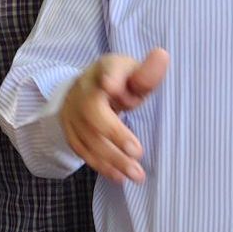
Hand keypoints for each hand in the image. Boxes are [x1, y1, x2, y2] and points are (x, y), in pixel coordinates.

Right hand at [60, 49, 168, 182]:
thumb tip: (162, 55)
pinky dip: (101, 165)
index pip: (107, 69)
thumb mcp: (134, 73)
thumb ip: (147, 72)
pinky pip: (83, 151)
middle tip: (137, 152)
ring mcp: (73, 112)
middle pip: (93, 112)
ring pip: (88, 137)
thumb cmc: (119, 82)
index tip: (113, 86)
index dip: (110, 77)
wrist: (86, 90)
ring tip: (136, 174)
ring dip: (112, 158)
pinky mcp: (70, 131)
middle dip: (114, 133)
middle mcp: (84, 90)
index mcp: (104, 70)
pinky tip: (119, 176)